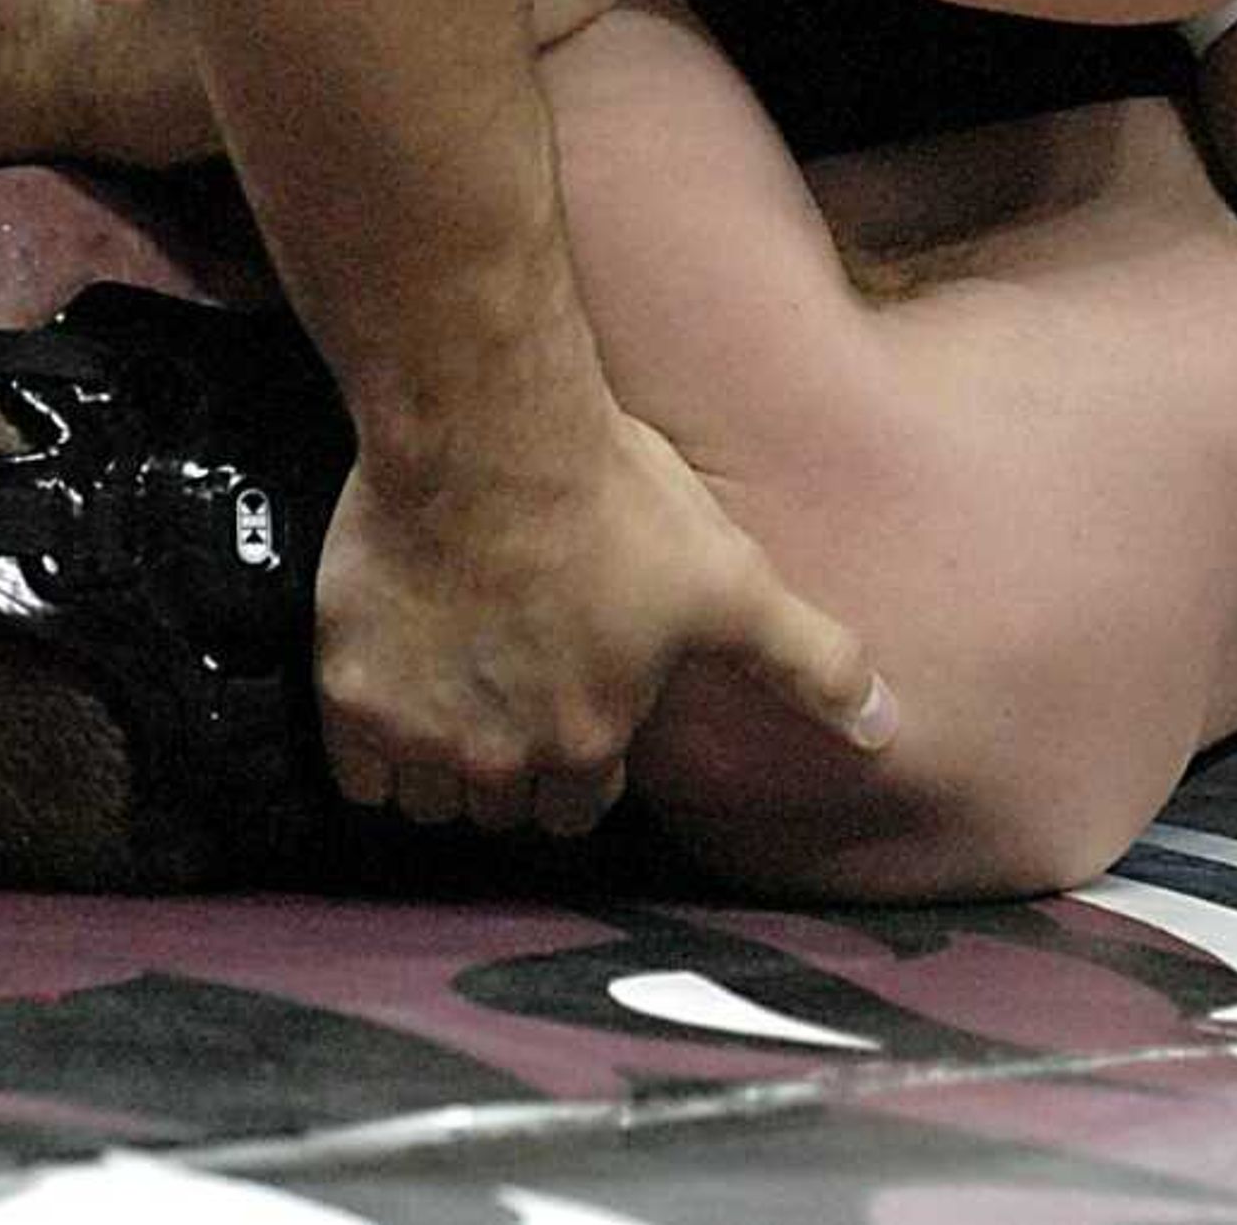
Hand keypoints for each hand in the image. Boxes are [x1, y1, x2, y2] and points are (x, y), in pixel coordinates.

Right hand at [314, 406, 895, 836]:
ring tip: (460, 689)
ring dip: (444, 763)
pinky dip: (372, 745)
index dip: (586, 752)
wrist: (486, 431)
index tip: (580, 697)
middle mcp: (499, 758)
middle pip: (504, 803)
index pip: (582, 805)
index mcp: (590, 743)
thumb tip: (887, 728)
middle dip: (517, 761)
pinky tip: (400, 687)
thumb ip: (812, 665)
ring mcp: (418, 732)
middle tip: (520, 685)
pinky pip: (354, 770)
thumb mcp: (736, 583)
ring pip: (430, 795)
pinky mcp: (348, 694)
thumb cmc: (612, 501)